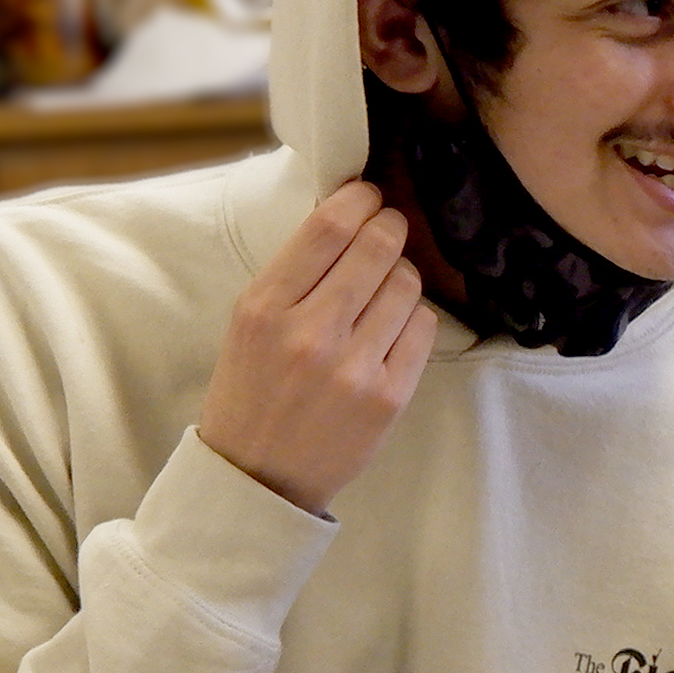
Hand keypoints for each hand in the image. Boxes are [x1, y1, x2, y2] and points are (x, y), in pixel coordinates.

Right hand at [195, 183, 441, 513]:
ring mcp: (354, 367)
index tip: (367, 195)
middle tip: (388, 229)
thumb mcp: (249, 323)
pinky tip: (392, 328)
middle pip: (377, 246)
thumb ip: (294, 274)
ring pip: (407, 283)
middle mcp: (310, 333)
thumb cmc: (251, 391)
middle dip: (389, 227)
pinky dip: (413, 319)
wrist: (257, 477)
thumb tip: (348, 217)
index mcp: (264, 307)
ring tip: (384, 289)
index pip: (328, 227)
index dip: (359, 198)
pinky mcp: (389, 396)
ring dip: (402, 275)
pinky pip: (424, 327)